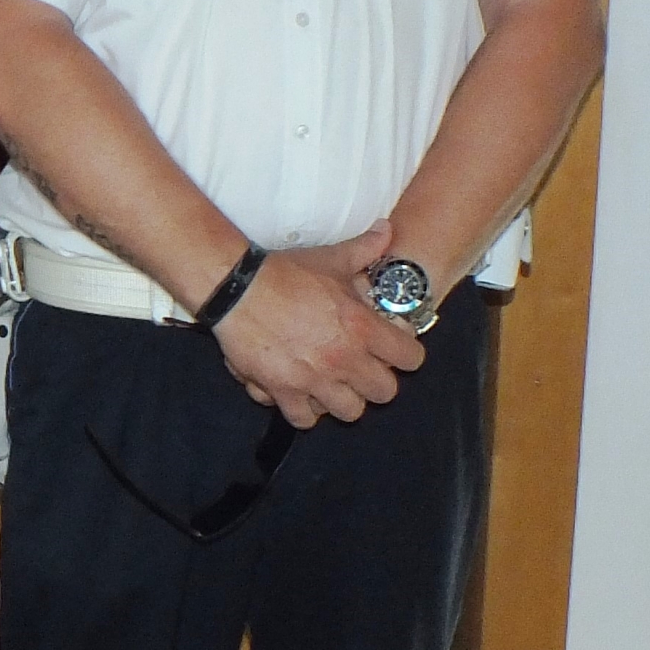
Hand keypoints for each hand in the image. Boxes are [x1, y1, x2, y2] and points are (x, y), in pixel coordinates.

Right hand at [211, 225, 424, 428]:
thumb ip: (365, 249)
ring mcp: (314, 381)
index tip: (392, 348)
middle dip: (376, 381)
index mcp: (363, 329)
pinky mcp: (283, 391)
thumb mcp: (331, 259)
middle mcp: (344, 360)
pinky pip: (304, 419)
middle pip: (385, 392)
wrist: (237, 289)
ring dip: (343, 400)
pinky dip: (304, 411)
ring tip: (332, 385)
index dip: (405, 353)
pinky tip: (301, 394)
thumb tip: (387, 230)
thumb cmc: (286, 274)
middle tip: (361, 368)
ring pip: (350, 412)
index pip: (411, 359)